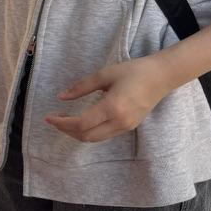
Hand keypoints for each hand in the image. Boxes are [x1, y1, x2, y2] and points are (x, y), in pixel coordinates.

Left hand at [44, 57, 173, 142]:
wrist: (162, 77)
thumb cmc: (134, 71)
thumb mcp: (104, 75)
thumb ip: (81, 87)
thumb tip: (61, 97)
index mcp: (112, 108)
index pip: (81, 124)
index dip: (62, 123)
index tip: (48, 117)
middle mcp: (119, 122)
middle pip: (86, 136)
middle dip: (66, 130)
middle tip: (54, 119)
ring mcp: (126, 127)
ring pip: (95, 138)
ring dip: (76, 133)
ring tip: (64, 119)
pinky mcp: (129, 127)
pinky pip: (104, 135)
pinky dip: (88, 131)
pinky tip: (81, 121)